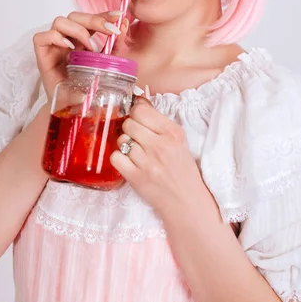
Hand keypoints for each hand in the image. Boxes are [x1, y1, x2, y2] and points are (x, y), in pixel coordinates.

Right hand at [33, 11, 127, 102]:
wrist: (73, 110)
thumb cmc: (87, 89)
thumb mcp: (105, 67)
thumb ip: (114, 48)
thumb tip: (123, 25)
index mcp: (83, 40)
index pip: (91, 19)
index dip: (104, 14)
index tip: (119, 16)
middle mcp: (68, 40)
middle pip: (76, 16)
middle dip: (94, 20)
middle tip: (110, 31)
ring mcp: (54, 46)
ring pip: (60, 21)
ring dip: (78, 30)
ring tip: (91, 48)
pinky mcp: (42, 56)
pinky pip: (41, 37)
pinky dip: (55, 38)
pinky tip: (70, 49)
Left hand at [110, 97, 203, 215]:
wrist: (185, 200)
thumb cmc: (181, 168)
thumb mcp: (178, 139)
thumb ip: (158, 121)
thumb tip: (138, 101)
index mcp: (172, 133)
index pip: (141, 110)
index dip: (135, 111)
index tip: (137, 117)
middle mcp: (160, 145)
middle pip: (129, 123)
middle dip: (131, 128)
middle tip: (138, 138)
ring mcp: (147, 162)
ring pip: (121, 139)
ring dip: (126, 144)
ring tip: (136, 152)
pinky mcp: (136, 178)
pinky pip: (115, 157)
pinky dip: (119, 158)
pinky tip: (129, 162)